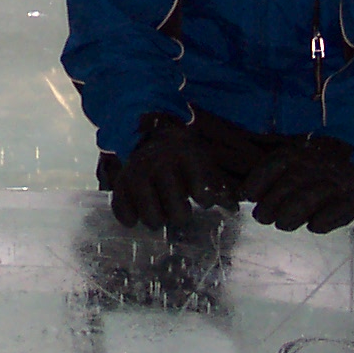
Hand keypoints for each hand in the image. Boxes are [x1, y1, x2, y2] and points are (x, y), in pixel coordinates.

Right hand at [111, 113, 227, 229]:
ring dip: (158, 219)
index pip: (204, 194)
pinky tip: (138, 210)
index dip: (206, 200)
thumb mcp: (204, 162)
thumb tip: (234, 208)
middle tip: (179, 208)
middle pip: (179, 215)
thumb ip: (220, 186)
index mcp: (187, 155)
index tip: (202, 196)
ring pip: (153, 220)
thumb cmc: (182, 154)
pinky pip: (125, 215)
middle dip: (182, 214)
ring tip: (161, 210)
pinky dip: (131, 217)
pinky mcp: (119, 183)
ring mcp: (137, 173)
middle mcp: (161, 163)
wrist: (148, 132)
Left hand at [244, 136, 353, 233]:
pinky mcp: (349, 201)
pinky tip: (313, 225)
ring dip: (290, 216)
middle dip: (270, 206)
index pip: (273, 165)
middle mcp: (314, 166)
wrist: (352, 172)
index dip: (256, 182)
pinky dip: (319, 223)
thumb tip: (239, 195)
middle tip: (263, 217)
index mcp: (296, 155)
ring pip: (306, 200)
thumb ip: (266, 176)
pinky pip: (331, 214)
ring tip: (283, 224)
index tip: (247, 196)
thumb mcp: (289, 164)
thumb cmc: (310, 173)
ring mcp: (333, 183)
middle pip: (288, 186)